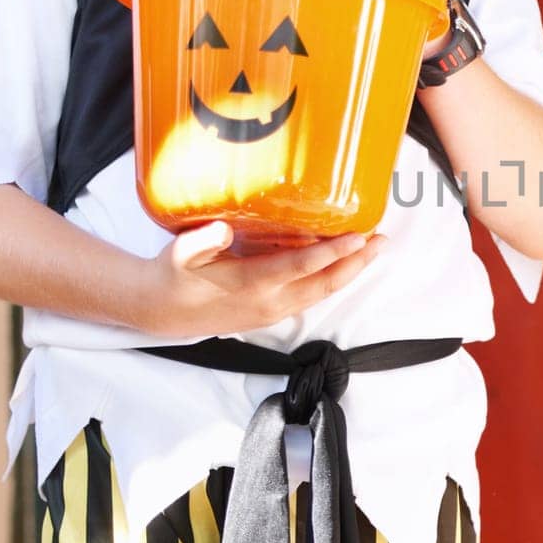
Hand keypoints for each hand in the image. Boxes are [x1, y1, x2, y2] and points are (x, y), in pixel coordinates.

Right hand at [136, 220, 383, 338]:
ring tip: (372, 251)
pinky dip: (333, 280)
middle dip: (356, 263)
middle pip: (324, 284)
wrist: (161, 312)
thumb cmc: (173, 275)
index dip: (332, 252)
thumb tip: (223, 229)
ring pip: (322, 293)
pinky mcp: (272, 314)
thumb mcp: (181, 253)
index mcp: (251, 283)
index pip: (301, 267)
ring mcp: (273, 311)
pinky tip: (344, 265)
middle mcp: (269, 302)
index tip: (357, 237)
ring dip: (350, 272)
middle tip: (381, 241)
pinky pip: (312, 297)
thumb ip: (202, 240)